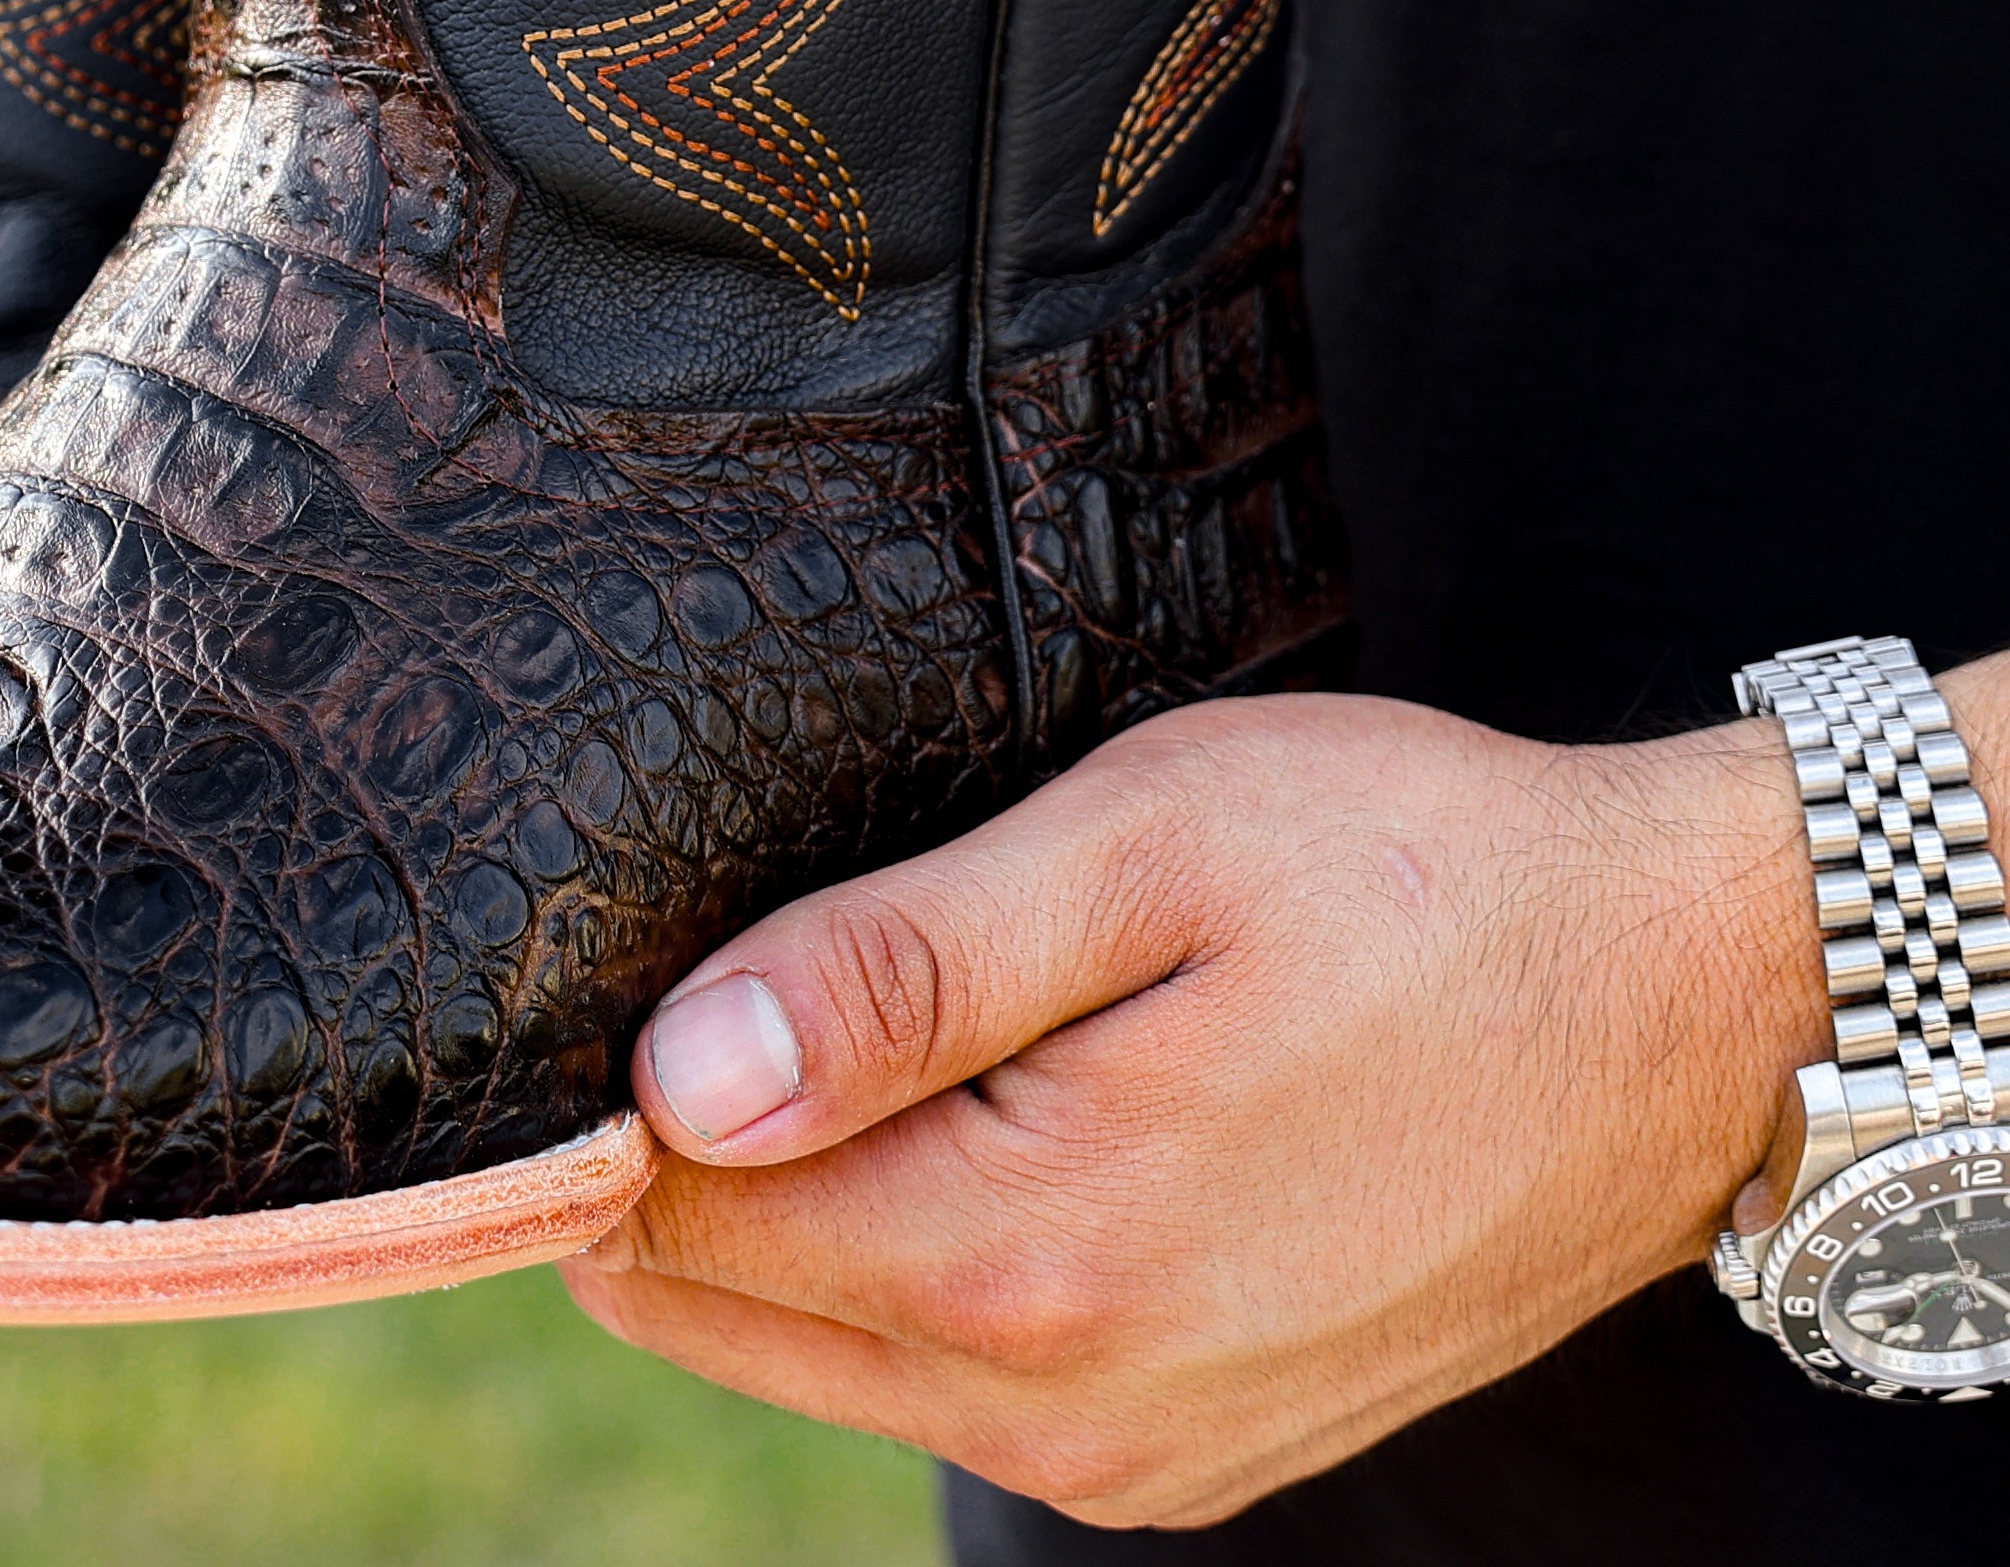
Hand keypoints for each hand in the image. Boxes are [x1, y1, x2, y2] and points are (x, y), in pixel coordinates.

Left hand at [561, 684, 1865, 1526]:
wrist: (1687, 996)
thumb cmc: (1416, 875)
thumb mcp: (1138, 846)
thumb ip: (894, 970)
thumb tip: (677, 1075)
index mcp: (1030, 1259)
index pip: (668, 1222)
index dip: (613, 1084)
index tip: (636, 953)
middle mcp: (1068, 1410)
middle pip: (717, 1309)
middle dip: (682, 1155)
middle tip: (756, 962)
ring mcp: (1137, 1453)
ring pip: (825, 1345)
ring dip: (800, 1196)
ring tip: (881, 1008)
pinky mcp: (1193, 1445)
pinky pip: (957, 1369)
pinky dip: (913, 1248)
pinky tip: (982, 1101)